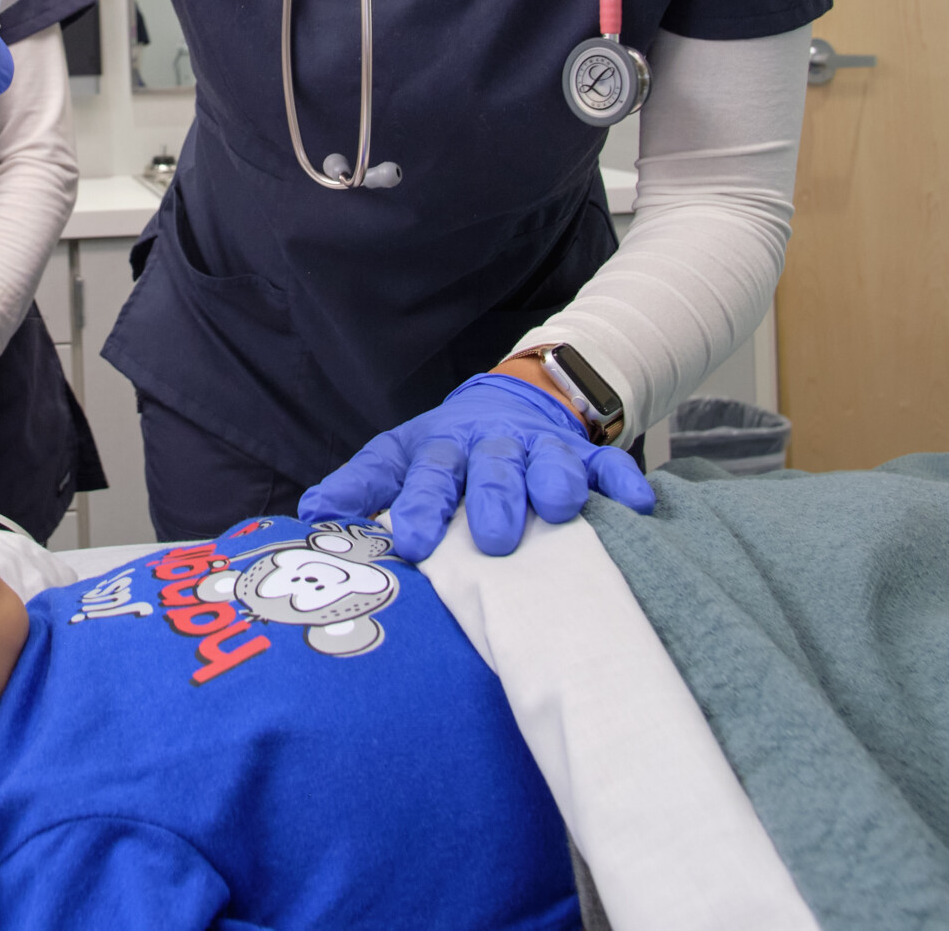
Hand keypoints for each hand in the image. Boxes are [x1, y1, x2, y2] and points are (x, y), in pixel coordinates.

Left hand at [299, 373, 654, 560]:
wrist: (512, 400)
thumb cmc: (447, 450)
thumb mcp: (400, 457)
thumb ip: (359, 487)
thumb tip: (309, 515)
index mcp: (442, 450)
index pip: (428, 477)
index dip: (422, 509)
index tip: (417, 546)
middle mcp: (492, 447)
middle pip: (491, 470)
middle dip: (492, 501)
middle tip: (492, 539)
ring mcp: (541, 449)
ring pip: (549, 462)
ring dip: (554, 482)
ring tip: (559, 510)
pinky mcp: (584, 456)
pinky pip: (607, 466)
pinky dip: (621, 482)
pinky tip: (639, 506)